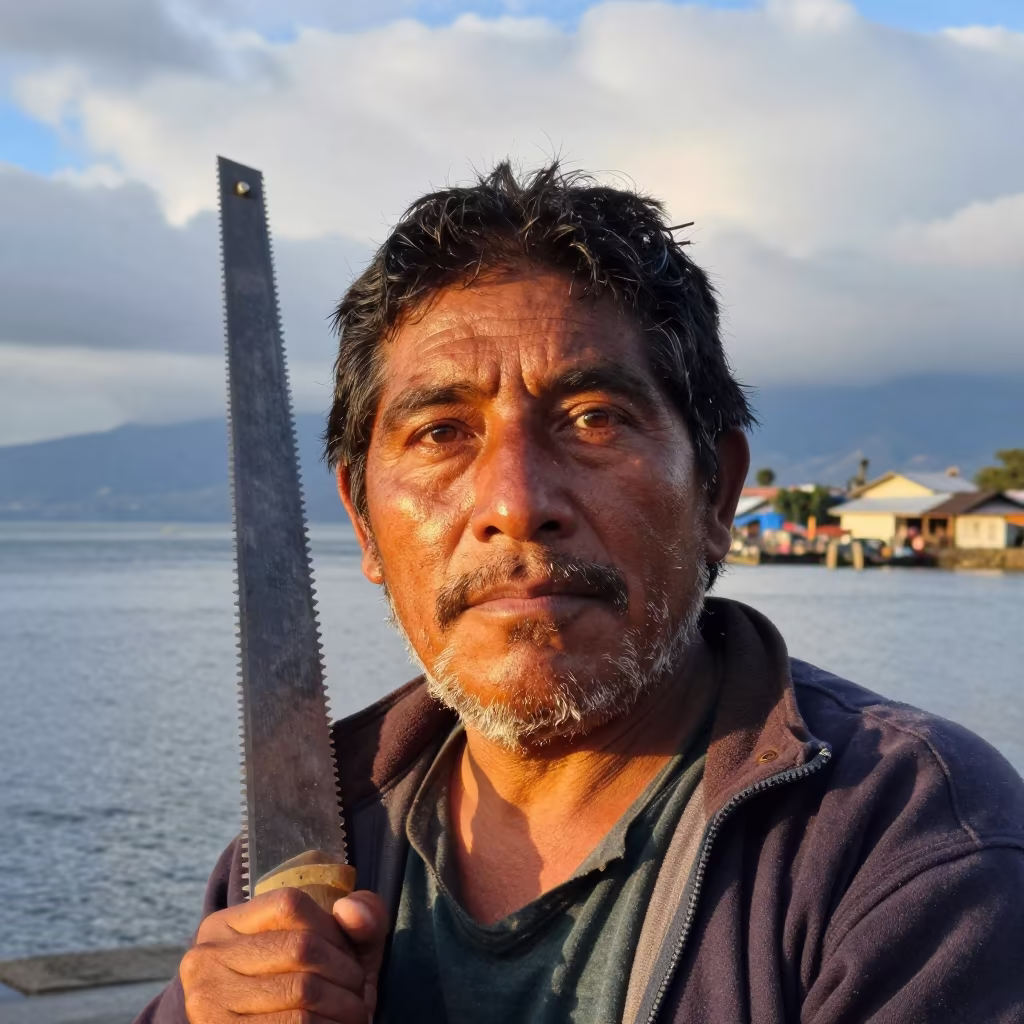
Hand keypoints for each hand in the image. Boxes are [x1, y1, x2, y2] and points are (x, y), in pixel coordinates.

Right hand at [180, 887, 387, 1022]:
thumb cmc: (300, 991)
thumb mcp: (330, 949)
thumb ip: (356, 919)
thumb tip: (351, 909)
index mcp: (225, 925)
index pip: (289, 904)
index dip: (333, 929)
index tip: (351, 956)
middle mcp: (206, 958)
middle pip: (301, 947)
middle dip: (347, 974)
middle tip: (361, 996)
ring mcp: (207, 1002)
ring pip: (302, 990)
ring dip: (344, 1006)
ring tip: (355, 1015)